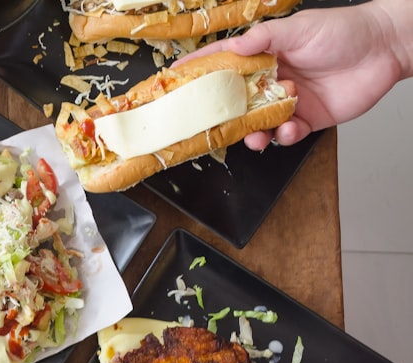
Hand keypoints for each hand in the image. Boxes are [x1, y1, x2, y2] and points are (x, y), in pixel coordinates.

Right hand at [179, 0, 410, 148]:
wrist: (385, 48)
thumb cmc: (343, 30)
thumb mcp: (298, 28)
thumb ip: (264, 38)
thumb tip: (234, 46)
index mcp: (264, 55)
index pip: (224, 63)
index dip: (199, 71)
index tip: (175, 79)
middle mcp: (271, 80)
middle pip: (235, 102)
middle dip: (222, 115)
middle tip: (213, 123)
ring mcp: (287, 102)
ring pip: (257, 125)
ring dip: (253, 133)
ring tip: (257, 135)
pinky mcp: (306, 120)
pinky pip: (286, 135)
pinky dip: (284, 136)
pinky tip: (291, 127)